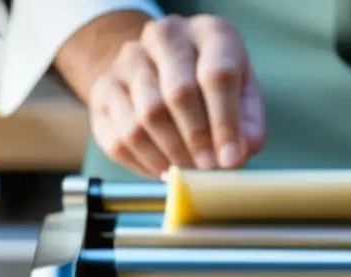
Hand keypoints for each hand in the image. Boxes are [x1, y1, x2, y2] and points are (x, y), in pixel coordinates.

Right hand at [88, 14, 264, 177]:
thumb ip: (247, 125)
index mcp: (208, 33)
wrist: (159, 70)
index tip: (231, 158)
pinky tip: (163, 168)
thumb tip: (235, 156)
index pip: (217, 75)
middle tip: (208, 168)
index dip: (226, 123)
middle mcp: (164, 37)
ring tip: (187, 170)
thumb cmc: (210, 87)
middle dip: (197, 140)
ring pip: (145, 117)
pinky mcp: (103, 89)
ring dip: (171, 154)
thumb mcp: (242, 95)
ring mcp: (127, 61)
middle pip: (178, 93)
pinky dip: (145, 163)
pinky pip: (119, 137)